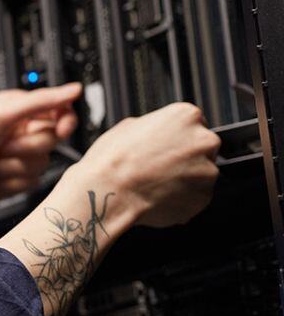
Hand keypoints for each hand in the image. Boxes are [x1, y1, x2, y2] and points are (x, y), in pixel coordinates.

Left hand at [0, 83, 81, 213]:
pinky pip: (33, 182)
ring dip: (13, 165)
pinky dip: (11, 181)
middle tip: (2, 146)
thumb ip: (40, 102)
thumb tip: (74, 89)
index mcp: (19, 110)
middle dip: (25, 146)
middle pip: (53, 140)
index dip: (64, 121)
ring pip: (43, 163)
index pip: (60, 110)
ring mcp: (21, 156)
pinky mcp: (19, 179)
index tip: (60, 129)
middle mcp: (22, 131)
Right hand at [68, 102, 220, 226]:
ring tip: (156, 184)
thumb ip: (152, 126)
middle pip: (203, 148)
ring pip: (201, 175)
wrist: (108, 193)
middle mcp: (203, 140)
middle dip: (185, 159)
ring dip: (184, 180)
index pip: (194, 125)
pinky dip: (182, 199)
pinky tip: (159, 196)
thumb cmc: (112, 161)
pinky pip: (196, 197)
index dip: (177, 139)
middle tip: (160, 167)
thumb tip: (154, 133)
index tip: (166, 148)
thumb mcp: (126, 127)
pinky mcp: (204, 196)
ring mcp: (207, 169)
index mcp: (186, 116)